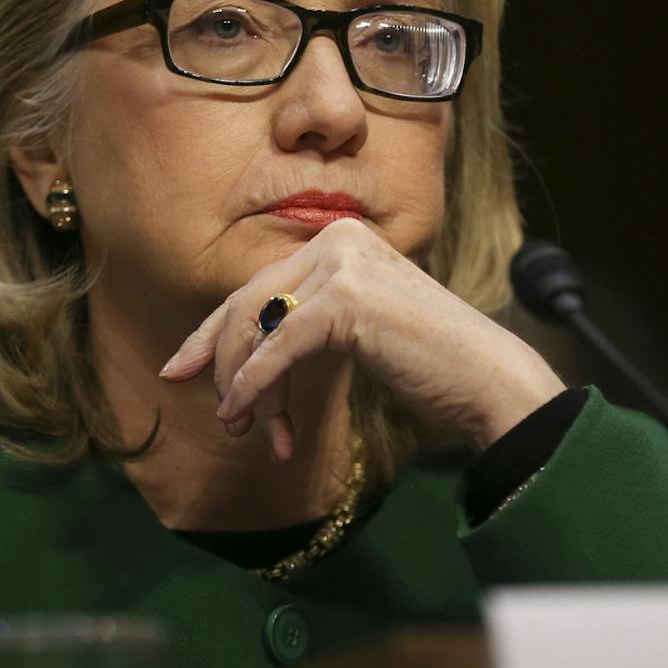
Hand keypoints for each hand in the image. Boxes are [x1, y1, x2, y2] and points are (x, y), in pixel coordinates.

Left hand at [158, 218, 563, 458]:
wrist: (489, 379)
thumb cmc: (431, 364)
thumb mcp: (360, 329)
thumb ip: (307, 321)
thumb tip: (237, 350)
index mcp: (343, 237)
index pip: (258, 285)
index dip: (212, 333)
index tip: (179, 369)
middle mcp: (339, 238)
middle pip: (248, 304)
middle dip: (222, 364)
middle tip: (222, 417)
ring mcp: (343, 264)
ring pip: (258, 328)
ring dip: (245, 387)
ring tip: (247, 430)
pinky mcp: (346, 300)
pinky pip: (277, 348)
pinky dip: (256, 386)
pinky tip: (249, 415)